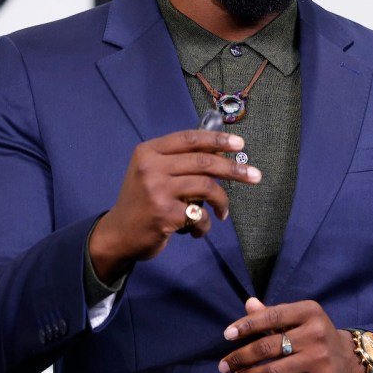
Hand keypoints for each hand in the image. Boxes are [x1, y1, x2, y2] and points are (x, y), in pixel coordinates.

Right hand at [89, 129, 259, 281]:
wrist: (118, 234)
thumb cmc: (142, 201)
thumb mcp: (152, 172)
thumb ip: (179, 161)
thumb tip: (221, 151)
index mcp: (149, 151)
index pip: (189, 138)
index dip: (217, 139)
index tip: (239, 143)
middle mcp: (151, 167)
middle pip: (204, 162)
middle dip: (234, 169)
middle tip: (254, 175)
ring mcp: (157, 190)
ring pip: (206, 187)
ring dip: (222, 202)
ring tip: (223, 212)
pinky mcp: (164, 214)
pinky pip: (199, 215)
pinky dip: (205, 224)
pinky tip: (198, 229)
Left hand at [218, 297, 366, 372]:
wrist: (349, 359)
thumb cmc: (315, 334)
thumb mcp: (299, 317)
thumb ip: (273, 314)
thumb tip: (249, 304)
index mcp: (309, 311)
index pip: (271, 316)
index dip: (246, 326)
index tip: (227, 335)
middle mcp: (315, 334)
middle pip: (268, 347)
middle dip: (240, 357)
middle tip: (224, 365)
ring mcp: (318, 360)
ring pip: (273, 372)